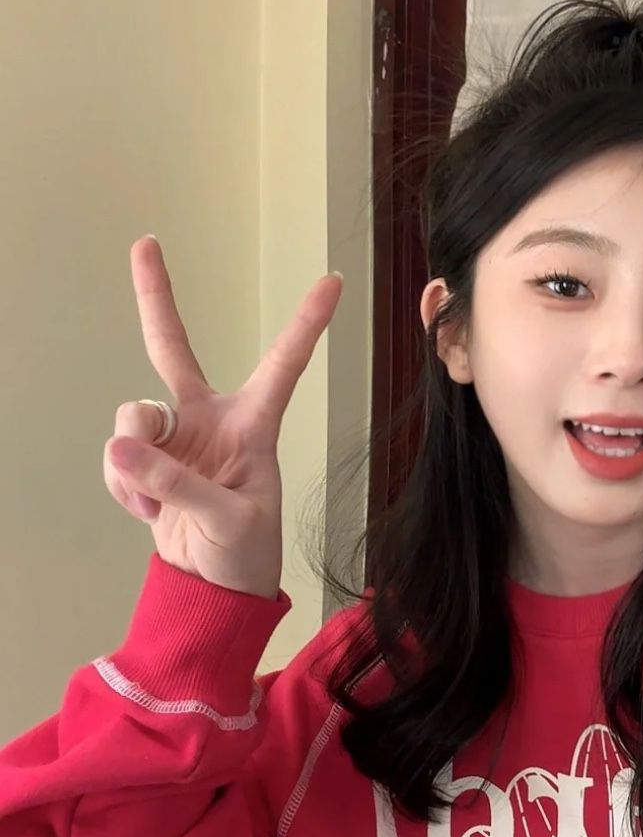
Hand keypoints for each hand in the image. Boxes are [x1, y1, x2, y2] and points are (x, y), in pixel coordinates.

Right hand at [103, 237, 342, 599]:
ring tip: (155, 501)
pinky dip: (123, 487)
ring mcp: (173, 439)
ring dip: (133, 457)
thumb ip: (179, 485)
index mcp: (253, 425)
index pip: (283, 364)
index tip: (332, 280)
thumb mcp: (228, 522)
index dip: (306, 322)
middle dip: (156, 296)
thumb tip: (123, 448)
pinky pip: (116, 457)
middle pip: (173, 349)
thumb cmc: (244, 556)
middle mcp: (211, 420)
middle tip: (145, 244)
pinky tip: (148, 512)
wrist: (209, 592)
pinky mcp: (144, 463)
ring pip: (133, 416)